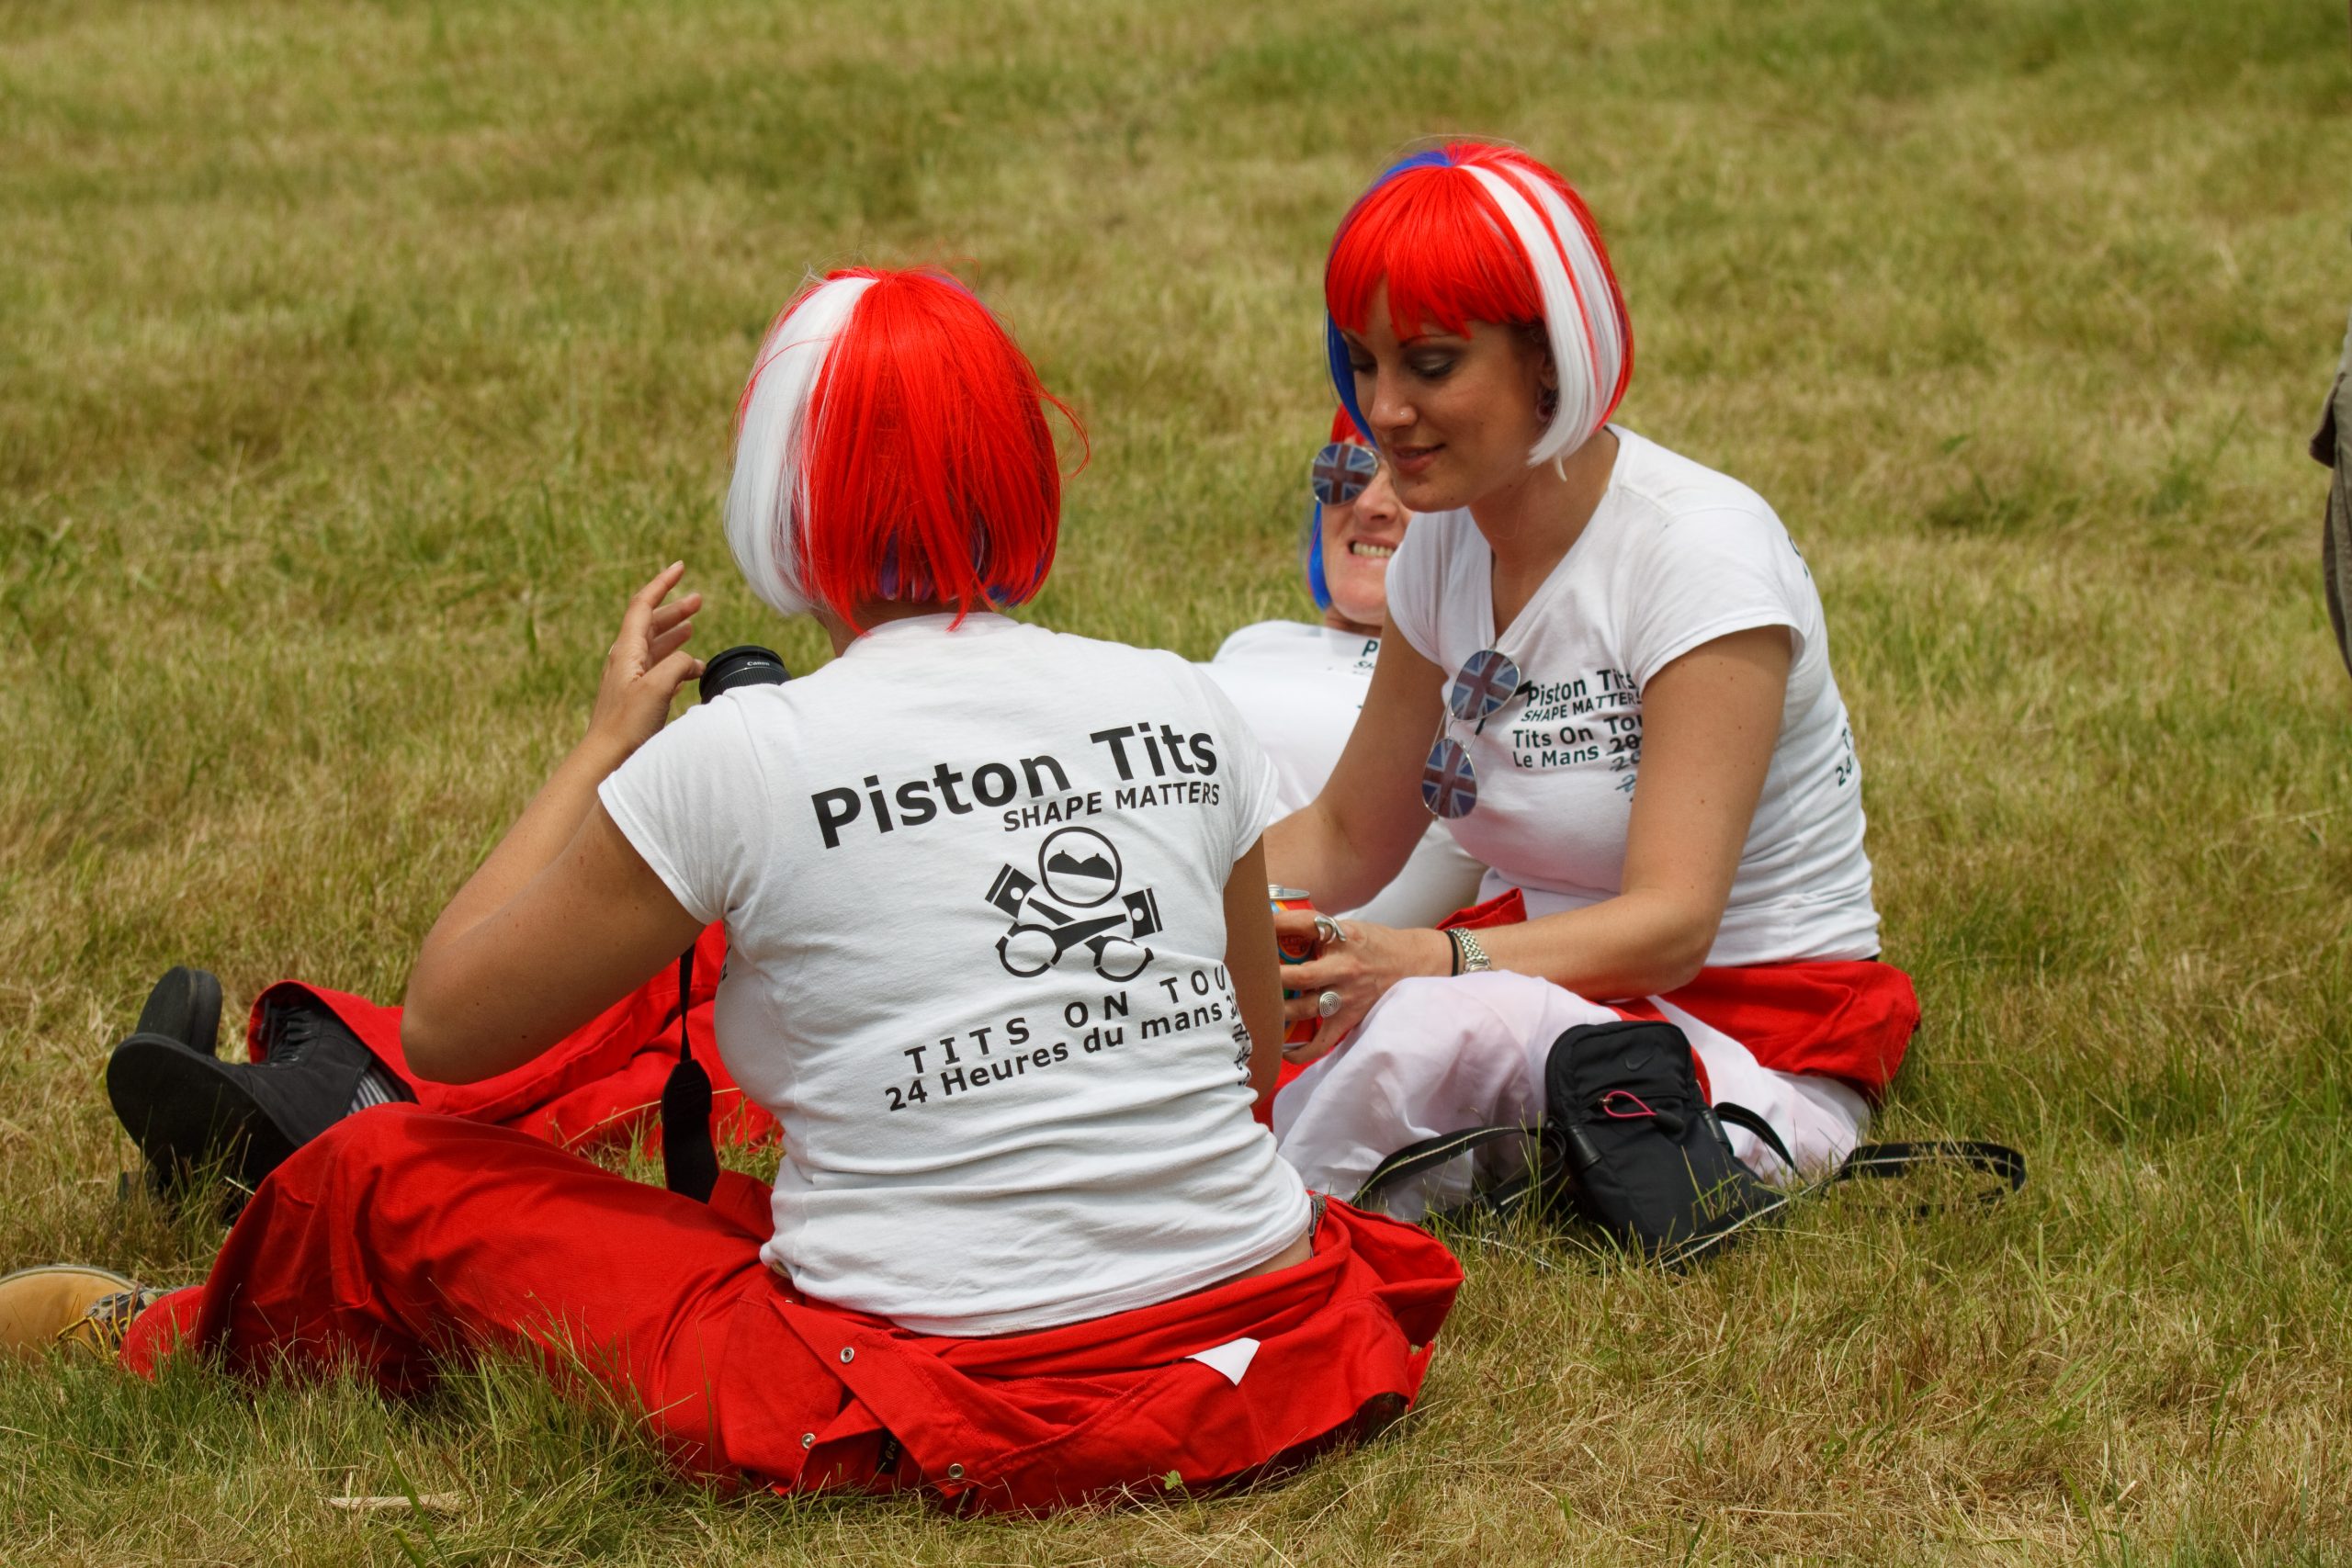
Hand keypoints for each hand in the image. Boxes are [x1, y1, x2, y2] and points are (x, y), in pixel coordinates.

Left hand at [585, 562, 703, 762]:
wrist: (607, 758)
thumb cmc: (627, 724)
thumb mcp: (657, 687)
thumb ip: (677, 664)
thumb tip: (690, 661)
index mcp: (626, 650)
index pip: (643, 605)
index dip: (662, 584)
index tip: (680, 567)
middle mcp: (626, 660)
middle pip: (651, 624)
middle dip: (675, 609)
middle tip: (698, 600)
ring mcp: (630, 679)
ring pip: (655, 647)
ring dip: (675, 635)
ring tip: (694, 628)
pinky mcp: (637, 698)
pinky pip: (659, 670)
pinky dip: (676, 663)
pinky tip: (690, 670)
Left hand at [1272, 910, 1451, 1064]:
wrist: (1414, 964)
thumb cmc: (1374, 944)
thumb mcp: (1348, 927)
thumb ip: (1316, 930)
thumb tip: (1273, 927)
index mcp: (1343, 937)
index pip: (1306, 925)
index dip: (1276, 924)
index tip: (1256, 925)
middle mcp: (1345, 968)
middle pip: (1299, 976)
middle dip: (1270, 977)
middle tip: (1247, 976)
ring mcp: (1347, 996)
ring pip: (1303, 1009)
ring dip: (1276, 1010)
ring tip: (1256, 1007)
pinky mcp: (1350, 1018)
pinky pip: (1320, 1042)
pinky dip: (1299, 1050)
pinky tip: (1281, 1048)